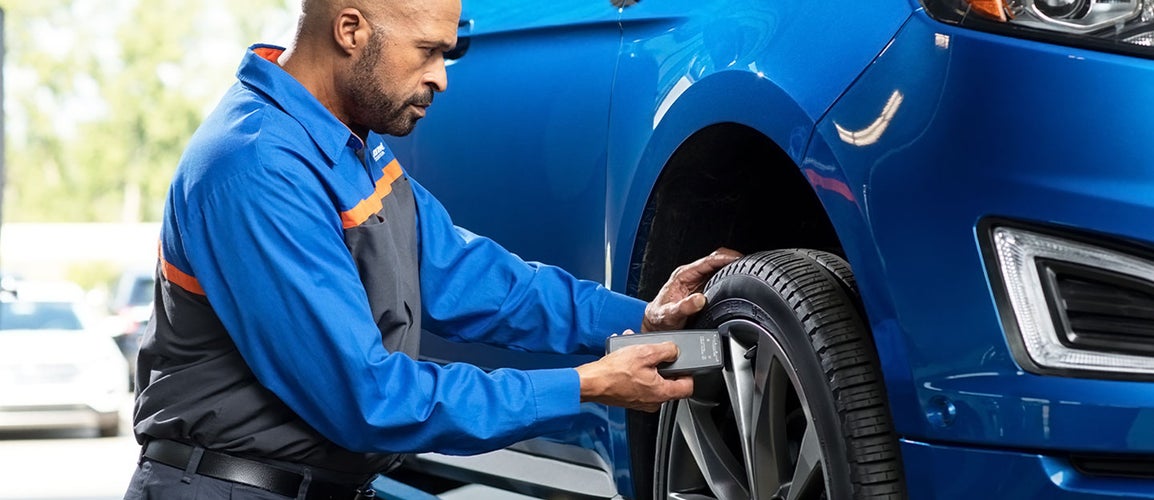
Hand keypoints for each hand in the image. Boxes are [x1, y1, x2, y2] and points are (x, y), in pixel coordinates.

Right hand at [575, 336, 693, 411]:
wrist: (592, 382)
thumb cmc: (614, 372)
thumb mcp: (645, 352)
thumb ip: (666, 350)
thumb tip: (675, 350)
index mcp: (662, 393)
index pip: (688, 387)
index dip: (689, 372)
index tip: (684, 362)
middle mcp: (654, 401)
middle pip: (670, 382)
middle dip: (663, 364)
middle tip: (655, 353)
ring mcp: (642, 402)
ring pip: (653, 380)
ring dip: (647, 365)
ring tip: (637, 352)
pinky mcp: (631, 398)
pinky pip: (640, 383)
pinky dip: (637, 371)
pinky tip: (627, 359)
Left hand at [643, 248, 741, 331]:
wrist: (656, 325)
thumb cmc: (660, 319)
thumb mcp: (670, 315)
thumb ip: (684, 307)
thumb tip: (699, 299)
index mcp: (683, 276)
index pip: (708, 261)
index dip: (725, 258)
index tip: (739, 260)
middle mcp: (691, 275)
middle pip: (716, 261)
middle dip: (733, 260)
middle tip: (750, 265)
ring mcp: (698, 281)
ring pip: (719, 268)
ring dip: (733, 269)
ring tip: (749, 272)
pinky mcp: (703, 289)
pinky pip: (719, 279)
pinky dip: (730, 278)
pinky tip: (739, 282)